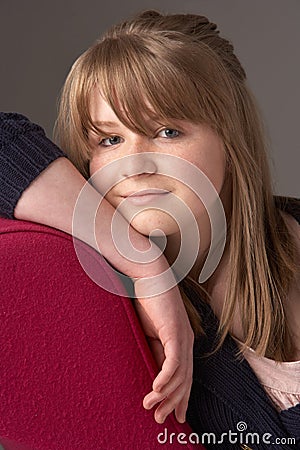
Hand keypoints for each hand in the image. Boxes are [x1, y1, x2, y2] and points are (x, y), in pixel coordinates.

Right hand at [134, 280, 193, 423]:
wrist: (149, 276)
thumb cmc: (147, 302)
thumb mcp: (149, 333)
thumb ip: (154, 351)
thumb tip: (153, 375)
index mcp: (181, 343)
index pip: (185, 377)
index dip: (181, 398)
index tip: (175, 417)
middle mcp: (186, 342)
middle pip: (185, 380)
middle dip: (174, 403)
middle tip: (160, 420)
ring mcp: (183, 337)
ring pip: (180, 375)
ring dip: (166, 395)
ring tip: (151, 407)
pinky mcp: (175, 331)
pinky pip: (174, 361)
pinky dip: (166, 378)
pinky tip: (156, 390)